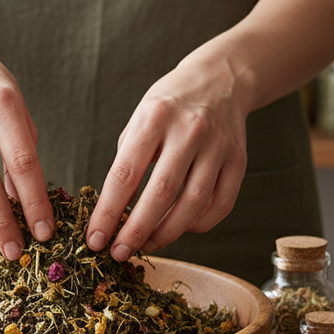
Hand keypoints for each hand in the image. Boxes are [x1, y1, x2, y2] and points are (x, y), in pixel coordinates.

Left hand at [86, 53, 250, 260]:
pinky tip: (181, 228)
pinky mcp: (239, 160)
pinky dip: (198, 225)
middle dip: (136, 231)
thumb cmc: (170, 106)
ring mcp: (218, 146)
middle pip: (161, 194)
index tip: (95, 239)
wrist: (222, 79)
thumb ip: (128, 160)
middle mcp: (189, 131)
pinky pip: (220, 205)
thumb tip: (114, 212)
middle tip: (119, 253)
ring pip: (193, 205)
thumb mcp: (140, 119)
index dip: (108, 212)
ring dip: (166, 233)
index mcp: (154, 118)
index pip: (125, 174)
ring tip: (147, 246)